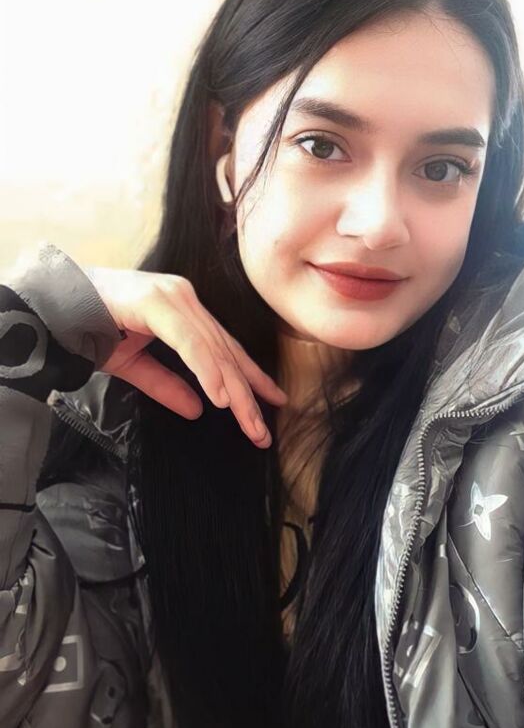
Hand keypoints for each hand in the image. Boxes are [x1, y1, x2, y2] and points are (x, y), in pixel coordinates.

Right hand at [82, 265, 287, 447]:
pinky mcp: (158, 301)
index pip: (224, 347)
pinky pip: (190, 342)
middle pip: (225, 351)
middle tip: (263, 430)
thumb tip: (198, 410)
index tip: (272, 402)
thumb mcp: (133, 365)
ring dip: (235, 390)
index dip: (250, 376)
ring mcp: (173, 297)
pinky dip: (207, 370)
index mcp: (182, 309)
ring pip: (214, 349)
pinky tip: (222, 397)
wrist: (48, 308)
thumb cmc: (88, 329)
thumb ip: (167, 385)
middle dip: (249, 393)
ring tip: (250, 422)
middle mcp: (184, 298)